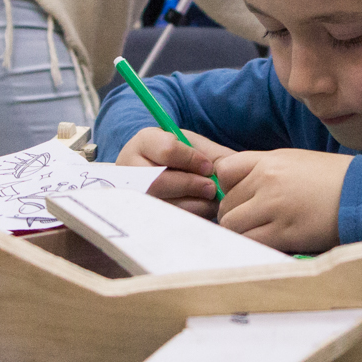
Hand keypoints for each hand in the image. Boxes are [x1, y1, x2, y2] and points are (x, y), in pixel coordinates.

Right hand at [116, 127, 234, 217]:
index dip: (192, 160)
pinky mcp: (136, 214)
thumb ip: (212, 155)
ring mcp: (129, 193)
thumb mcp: (193, 148)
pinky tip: (196, 210)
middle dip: (191, 185)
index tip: (208, 168)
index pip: (167, 149)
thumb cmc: (180, 159)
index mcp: (144, 142)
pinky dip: (185, 216)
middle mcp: (129, 167)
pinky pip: (162, 220)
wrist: (155, 174)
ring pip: (159, 204)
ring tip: (207, 201)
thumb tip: (232, 171)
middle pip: (159, 181)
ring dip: (191, 204)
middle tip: (211, 189)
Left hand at [214, 149, 352, 252]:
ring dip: (240, 232)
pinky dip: (252, 245)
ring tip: (259, 234)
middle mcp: (266, 180)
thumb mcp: (296, 161)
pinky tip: (268, 243)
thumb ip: (266, 170)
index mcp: (269, 160)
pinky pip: (250, 241)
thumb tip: (241, 188)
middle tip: (250, 222)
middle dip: (233, 214)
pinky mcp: (284, 232)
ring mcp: (274, 206)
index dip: (227, 187)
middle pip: (226, 202)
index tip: (240, 197)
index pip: (224, 171)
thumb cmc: (334, 178)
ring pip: (232, 224)